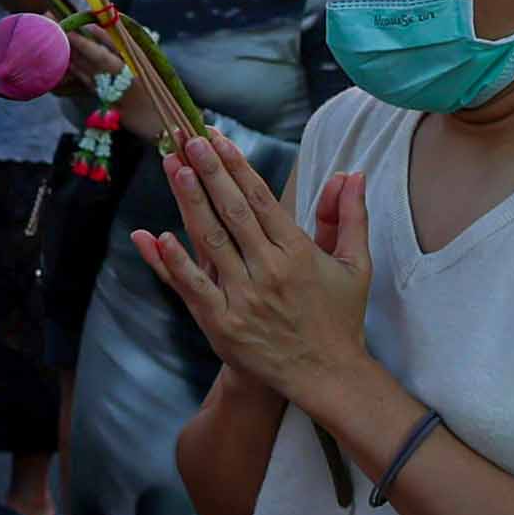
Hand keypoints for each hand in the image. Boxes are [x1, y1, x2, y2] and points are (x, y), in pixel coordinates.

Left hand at [133, 132, 371, 405]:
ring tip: (173, 168)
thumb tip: (350, 172)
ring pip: (211, 241)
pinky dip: (176, 263)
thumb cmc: (340, 318)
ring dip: (191, 202)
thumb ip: (349, 216)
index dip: (237, 166)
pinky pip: (195, 288)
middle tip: (189, 139)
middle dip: (210, 172)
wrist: (327, 375)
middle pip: (234, 212)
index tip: (218, 138)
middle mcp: (270, 271)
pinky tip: (158, 236)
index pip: (262, 199)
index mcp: (299, 253)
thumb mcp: (355, 265)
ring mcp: (244, 298)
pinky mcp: (224, 324)